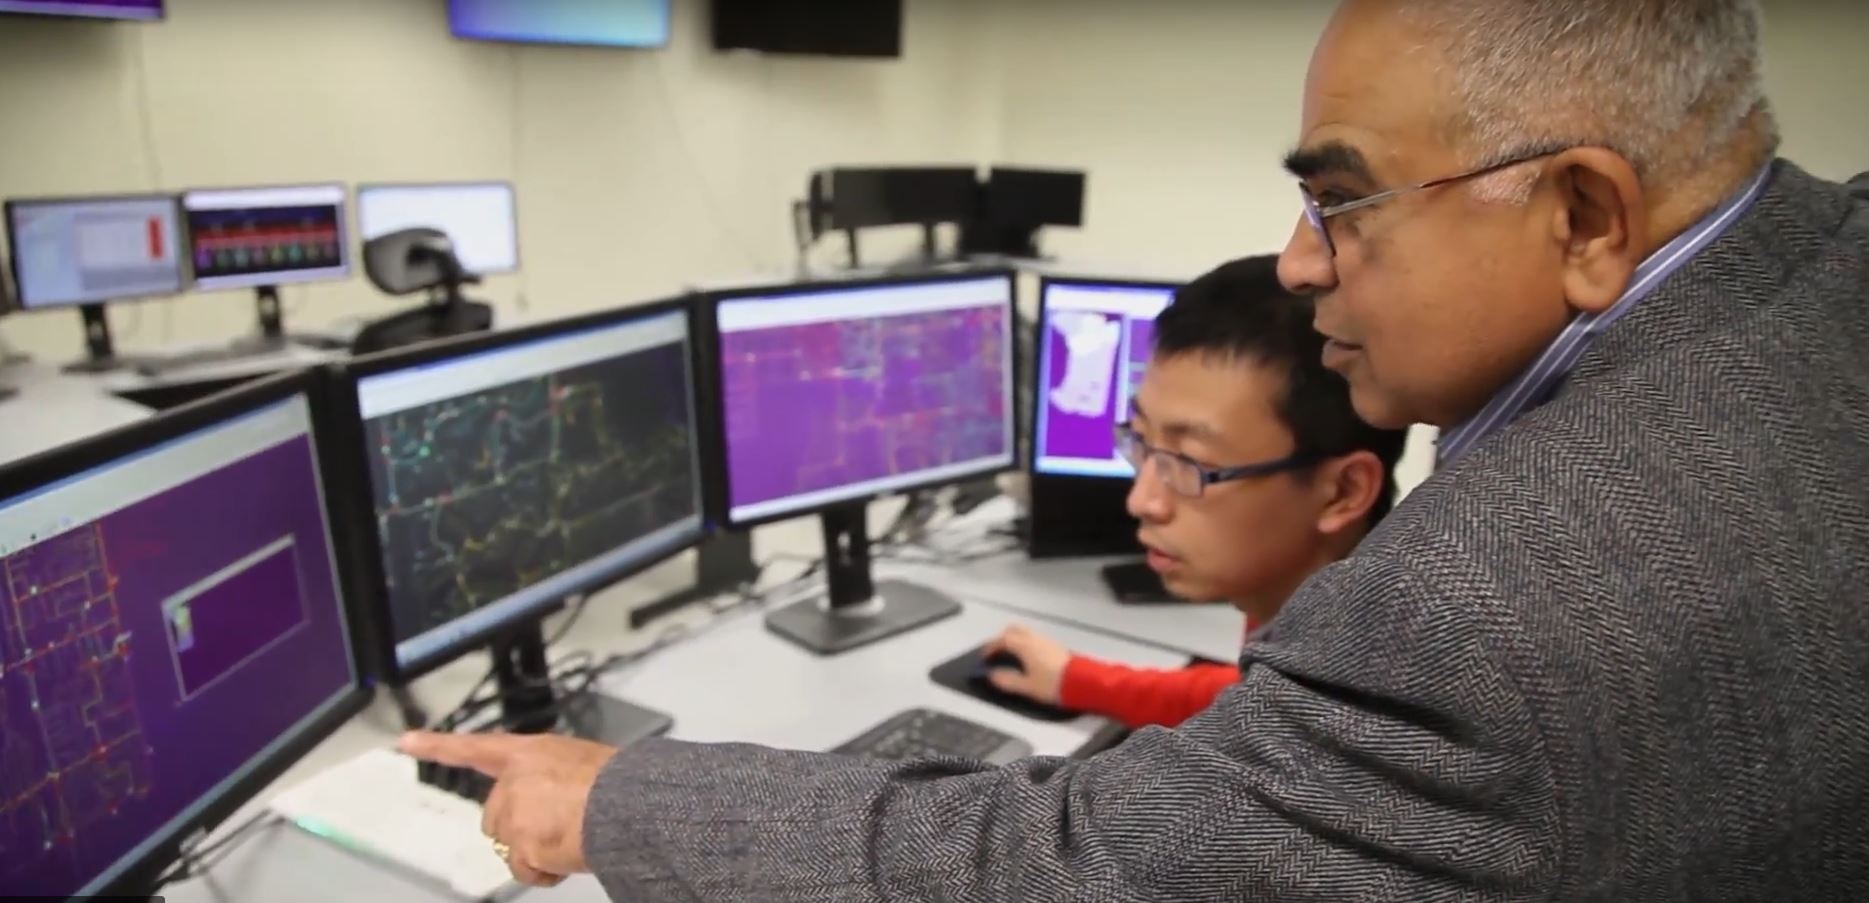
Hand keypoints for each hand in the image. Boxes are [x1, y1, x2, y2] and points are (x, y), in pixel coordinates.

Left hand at [398, 731, 618, 886]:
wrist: (627, 803)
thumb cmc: (616, 781)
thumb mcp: (579, 760)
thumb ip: (550, 775)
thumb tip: (552, 799)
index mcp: (528, 753)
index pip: (474, 747)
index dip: (437, 745)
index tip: (406, 742)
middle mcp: (513, 780)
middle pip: (496, 815)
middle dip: (520, 829)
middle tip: (558, 828)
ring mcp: (514, 813)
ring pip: (510, 846)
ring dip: (534, 851)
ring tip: (570, 840)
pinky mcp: (520, 844)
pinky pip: (524, 870)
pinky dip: (543, 872)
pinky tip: (567, 858)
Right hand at [982, 624, 1071, 704]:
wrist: (1082, 682)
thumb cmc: (1052, 684)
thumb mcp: (1027, 687)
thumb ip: (1008, 680)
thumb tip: (992, 675)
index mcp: (1024, 646)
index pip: (1003, 639)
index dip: (991, 647)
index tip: (985, 657)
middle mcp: (1034, 638)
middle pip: (1014, 630)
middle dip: (1002, 638)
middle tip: (997, 652)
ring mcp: (1046, 640)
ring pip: (1025, 633)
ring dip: (1015, 640)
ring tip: (1011, 656)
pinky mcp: (1055, 646)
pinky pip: (1034, 638)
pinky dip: (1025, 643)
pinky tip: (1027, 659)